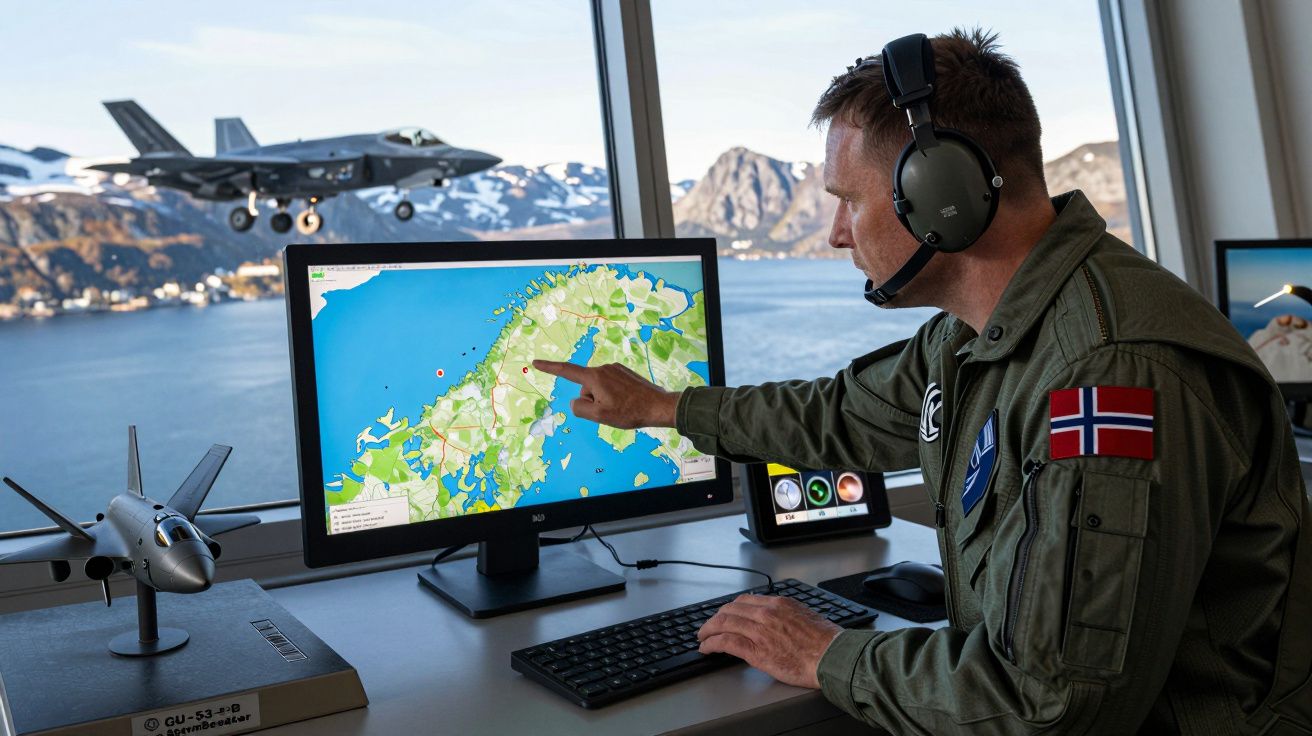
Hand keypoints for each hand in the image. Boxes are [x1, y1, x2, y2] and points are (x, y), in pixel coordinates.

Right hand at [532, 360, 680, 428]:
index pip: (566, 371)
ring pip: (598, 388)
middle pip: (586, 387)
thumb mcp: (599, 416)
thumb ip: (580, 408)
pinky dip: (612, 396)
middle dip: (591, 400)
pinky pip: (610, 385)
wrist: (658, 406)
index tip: (536, 363)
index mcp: (595, 377)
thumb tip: (576, 401)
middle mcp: (604, 368)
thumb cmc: (629, 412)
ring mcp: (615, 369)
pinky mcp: (625, 373)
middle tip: (610, 412)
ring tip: (621, 408)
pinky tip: (626, 403)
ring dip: (603, 399)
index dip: (549, 368)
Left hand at [697, 594, 842, 688]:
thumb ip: (787, 615)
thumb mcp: (805, 616)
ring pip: (724, 624)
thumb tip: (779, 619)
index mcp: (778, 604)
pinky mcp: (756, 651)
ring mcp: (760, 631)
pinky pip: (726, 643)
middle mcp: (766, 613)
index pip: (745, 601)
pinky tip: (706, 648)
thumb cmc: (826, 642)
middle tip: (708, 626)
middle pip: (730, 610)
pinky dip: (712, 644)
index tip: (725, 614)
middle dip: (715, 618)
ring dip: (708, 630)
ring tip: (701, 637)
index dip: (730, 609)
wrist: (833, 657)